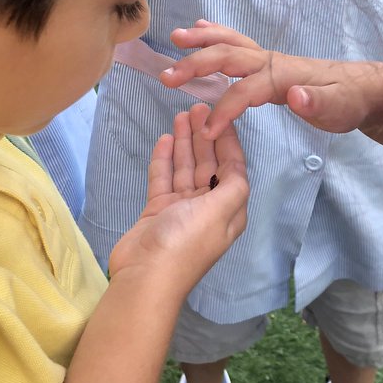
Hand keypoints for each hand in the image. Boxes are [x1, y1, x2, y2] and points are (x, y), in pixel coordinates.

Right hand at [108, 102, 247, 294]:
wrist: (146, 276)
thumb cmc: (186, 243)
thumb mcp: (220, 212)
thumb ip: (232, 185)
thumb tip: (236, 165)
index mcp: (229, 210)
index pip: (233, 167)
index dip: (228, 140)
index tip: (222, 112)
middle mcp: (208, 208)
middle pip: (209, 164)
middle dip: (205, 136)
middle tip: (198, 107)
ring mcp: (181, 209)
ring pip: (185, 168)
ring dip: (185, 142)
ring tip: (181, 115)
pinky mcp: (157, 211)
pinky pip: (163, 178)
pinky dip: (165, 159)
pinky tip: (166, 139)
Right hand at [160, 20, 378, 138]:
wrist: (363, 87)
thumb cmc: (348, 101)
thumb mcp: (338, 108)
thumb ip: (316, 102)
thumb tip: (296, 95)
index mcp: (283, 76)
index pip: (246, 90)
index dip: (225, 110)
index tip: (206, 131)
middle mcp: (271, 62)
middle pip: (228, 57)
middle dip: (196, 65)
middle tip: (166, 77)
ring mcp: (269, 58)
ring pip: (230, 43)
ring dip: (201, 41)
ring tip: (175, 38)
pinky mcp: (268, 61)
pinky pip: (237, 43)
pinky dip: (216, 34)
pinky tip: (200, 29)